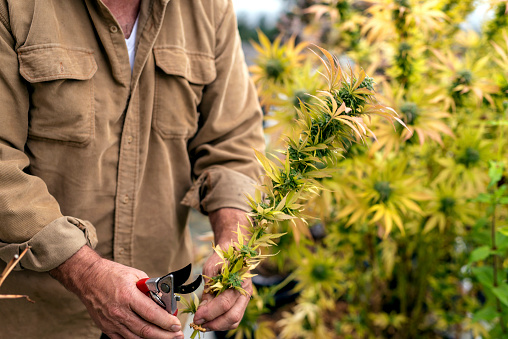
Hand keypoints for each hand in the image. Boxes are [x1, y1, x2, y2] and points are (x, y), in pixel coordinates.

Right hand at [50, 246, 183, 338]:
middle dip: (165, 335)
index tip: (177, 324)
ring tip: (167, 338)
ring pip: (137, 338)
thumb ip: (150, 289)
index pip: (151, 313)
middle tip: (177, 335)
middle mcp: (119, 311)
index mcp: (128, 296)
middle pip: (146, 330)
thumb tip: (164, 300)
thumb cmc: (112, 275)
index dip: (166, 321)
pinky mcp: (107, 328)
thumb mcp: (136, 275)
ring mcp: (112, 322)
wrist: (88, 278)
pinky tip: (148, 338)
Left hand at [192, 251, 251, 330]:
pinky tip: (211, 320)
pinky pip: (234, 319)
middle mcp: (245, 291)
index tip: (196, 317)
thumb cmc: (221, 259)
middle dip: (213, 323)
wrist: (233, 252)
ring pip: (234, 321)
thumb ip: (208, 289)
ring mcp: (245, 298)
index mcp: (239, 281)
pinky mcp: (242, 303)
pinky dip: (222, 323)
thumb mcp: (210, 269)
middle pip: (232, 316)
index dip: (209, 313)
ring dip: (218, 326)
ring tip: (204, 324)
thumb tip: (203, 309)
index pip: (224, 303)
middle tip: (199, 323)